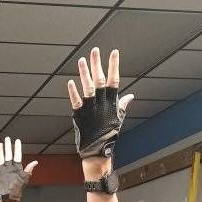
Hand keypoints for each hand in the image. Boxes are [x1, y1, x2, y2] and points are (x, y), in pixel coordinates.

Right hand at [0, 136, 37, 201]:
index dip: (17, 148)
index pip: (17, 156)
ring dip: (1, 152)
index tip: (17, 141)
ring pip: (1, 159)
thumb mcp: (23, 179)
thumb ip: (28, 169)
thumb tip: (35, 162)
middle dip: (8, 147)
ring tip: (0, 145)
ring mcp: (2, 172)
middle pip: (8, 155)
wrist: (6, 200)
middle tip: (7, 139)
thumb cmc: (15, 191)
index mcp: (16, 168)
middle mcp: (9, 169)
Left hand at [68, 48, 132, 164]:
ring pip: (87, 87)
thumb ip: (122, 105)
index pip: (114, 80)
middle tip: (94, 50)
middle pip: (99, 79)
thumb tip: (130, 96)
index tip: (114, 52)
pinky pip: (76, 101)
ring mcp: (90, 109)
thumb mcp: (118, 119)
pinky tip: (71, 81)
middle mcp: (102, 103)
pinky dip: (73, 92)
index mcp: (112, 103)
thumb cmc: (108, 135)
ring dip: (84, 73)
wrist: (97, 151)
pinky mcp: (80, 115)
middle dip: (97, 64)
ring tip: (81, 60)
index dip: (114, 65)